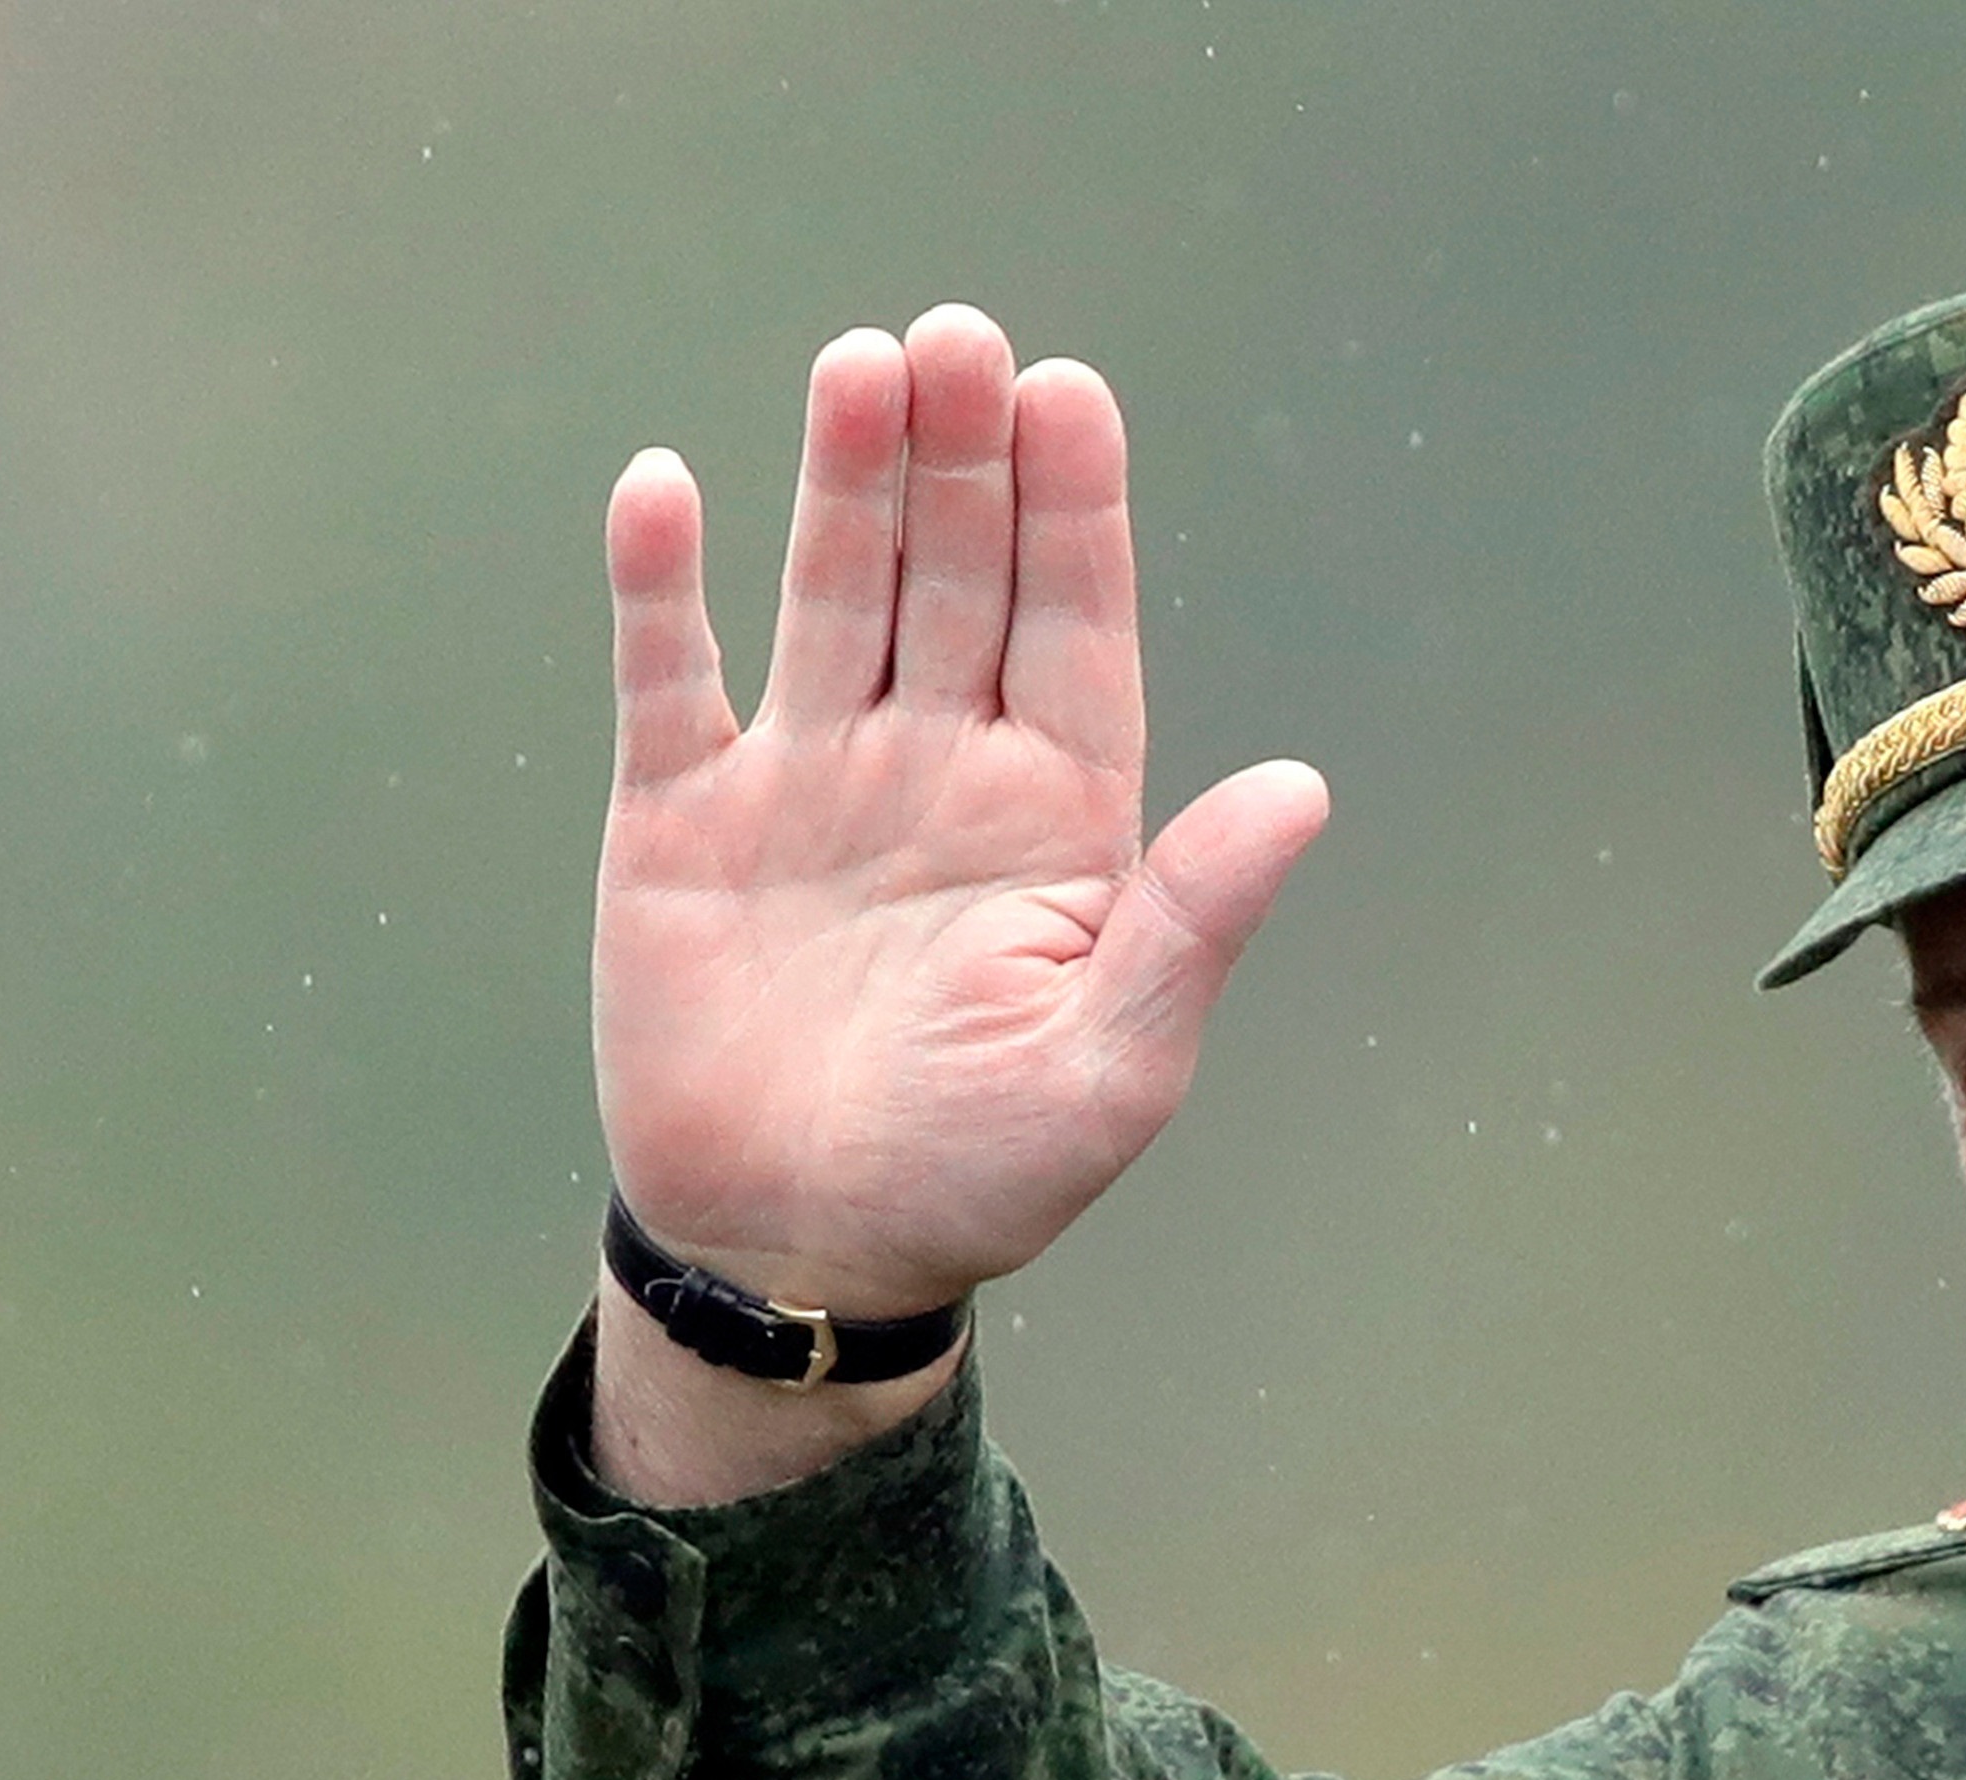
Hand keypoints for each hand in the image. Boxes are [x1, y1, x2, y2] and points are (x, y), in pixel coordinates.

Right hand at [592, 305, 1326, 1326]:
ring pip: (833, 595)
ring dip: (847, 483)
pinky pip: (670, 679)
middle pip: (961, 582)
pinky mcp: (680, 820)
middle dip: (966, 462)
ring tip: (865, 364)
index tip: (1073, 394)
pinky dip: (662, 587)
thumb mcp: (1114, 1066)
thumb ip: (1193, 920)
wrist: (797, 1256)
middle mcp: (939, 775)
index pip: (1077, 634)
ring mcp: (809, 785)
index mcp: (1058, 825)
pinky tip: (668, 487)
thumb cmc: (977, 1178)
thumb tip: (1304, 788)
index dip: (1076, 515)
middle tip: (967, 337)